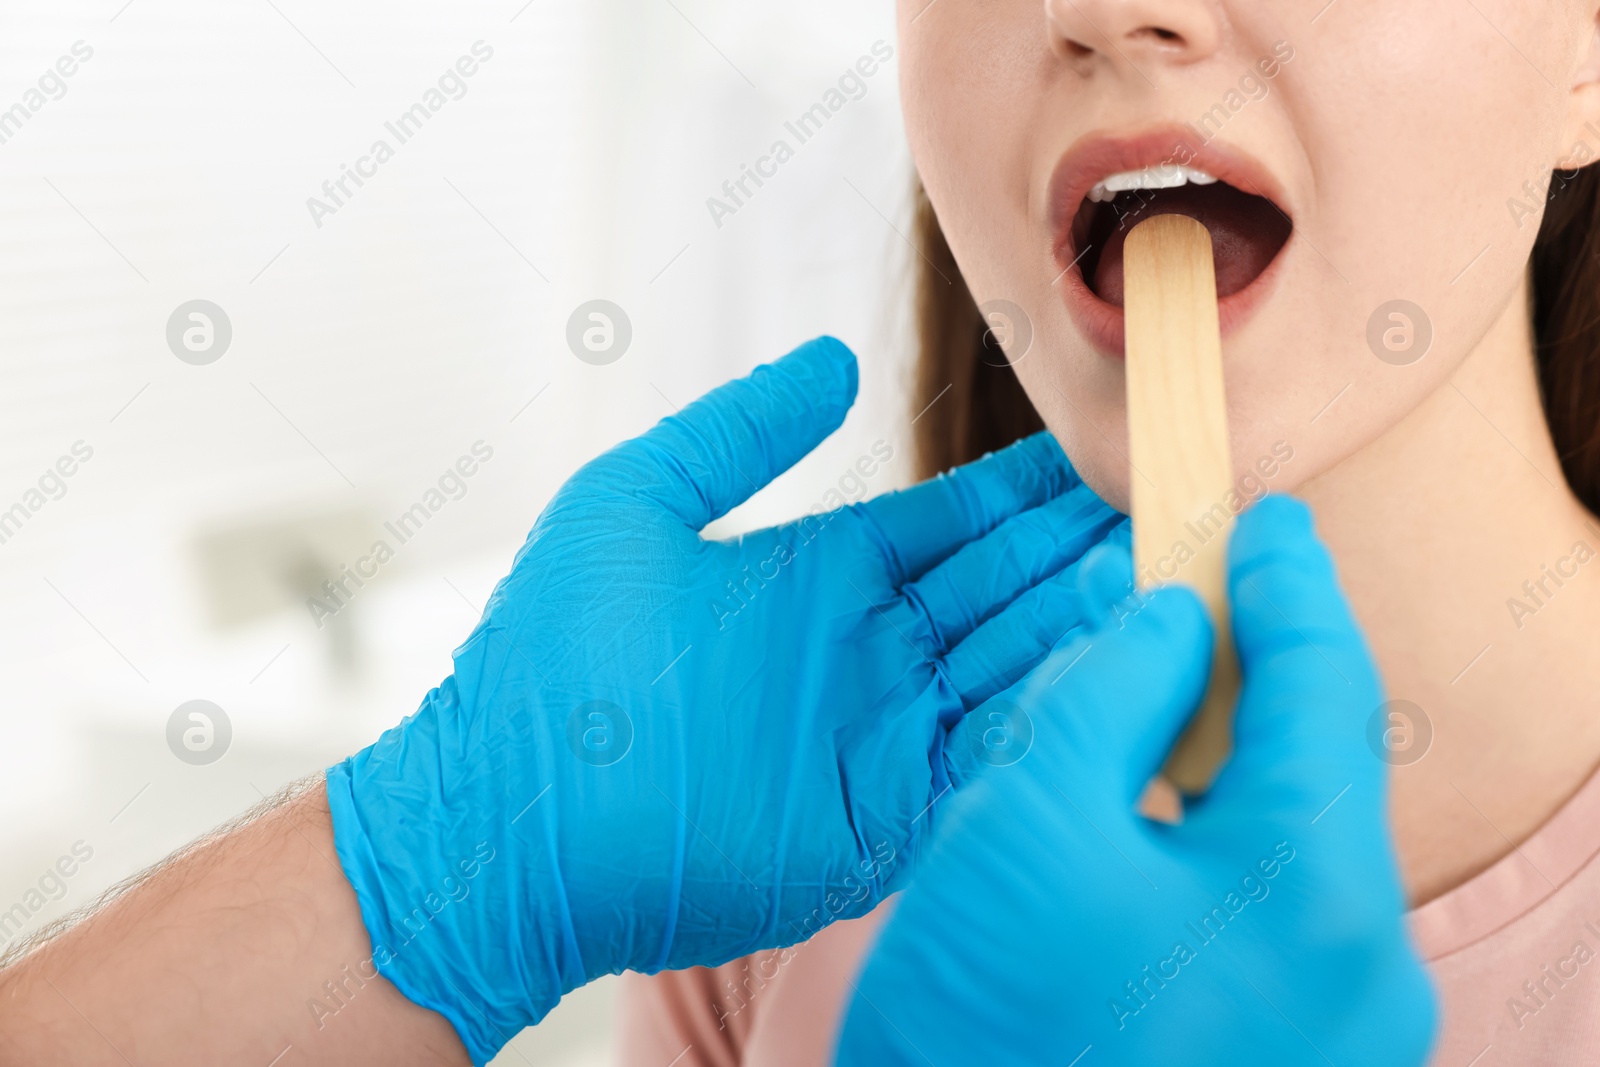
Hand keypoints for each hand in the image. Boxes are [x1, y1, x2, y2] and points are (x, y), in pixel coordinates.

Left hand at [326, 337, 1123, 1062]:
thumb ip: (740, 431)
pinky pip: (984, 761)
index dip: (1023, 491)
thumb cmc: (551, 651)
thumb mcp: (636, 501)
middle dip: (1078, 547)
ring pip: (1011, 667)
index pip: (951, 522)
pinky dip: (1047, 717)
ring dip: (1083, 622)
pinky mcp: (882, 820)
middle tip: (1168, 500)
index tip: (1097, 449)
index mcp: (821, 575)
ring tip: (1165, 570)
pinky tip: (1110, 673)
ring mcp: (879, 737)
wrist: (508, 811)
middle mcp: (866, 653)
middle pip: (1001, 588)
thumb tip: (834, 360)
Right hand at [836, 496, 1435, 1065]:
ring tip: (1131, 691)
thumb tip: (1169, 619)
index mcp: (1318, 902)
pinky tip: (1130, 802)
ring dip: (1212, 753)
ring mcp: (1329, 1031)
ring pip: (1281, 839)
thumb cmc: (977, 1026)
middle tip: (1182, 589)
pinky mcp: (1280, 1057)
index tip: (1266, 518)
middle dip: (1241, 669)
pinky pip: (1260, 910)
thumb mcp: (1028, 819)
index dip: (1290, 586)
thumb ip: (1112, 691)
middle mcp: (1359, 974)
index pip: (1326, 691)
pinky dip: (1203, 836)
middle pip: (1311, 766)